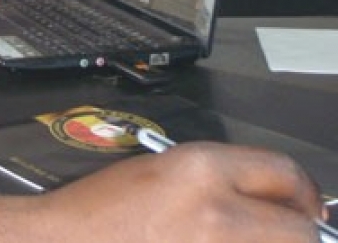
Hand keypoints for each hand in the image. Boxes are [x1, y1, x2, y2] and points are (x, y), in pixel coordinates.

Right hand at [41, 142, 326, 242]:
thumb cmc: (99, 212)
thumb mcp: (163, 172)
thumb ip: (221, 181)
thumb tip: (273, 202)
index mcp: (201, 168)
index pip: (286, 175)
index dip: (303, 194)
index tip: (305, 208)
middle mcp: (216, 209)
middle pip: (299, 229)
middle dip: (297, 232)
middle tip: (284, 234)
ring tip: (237, 239)